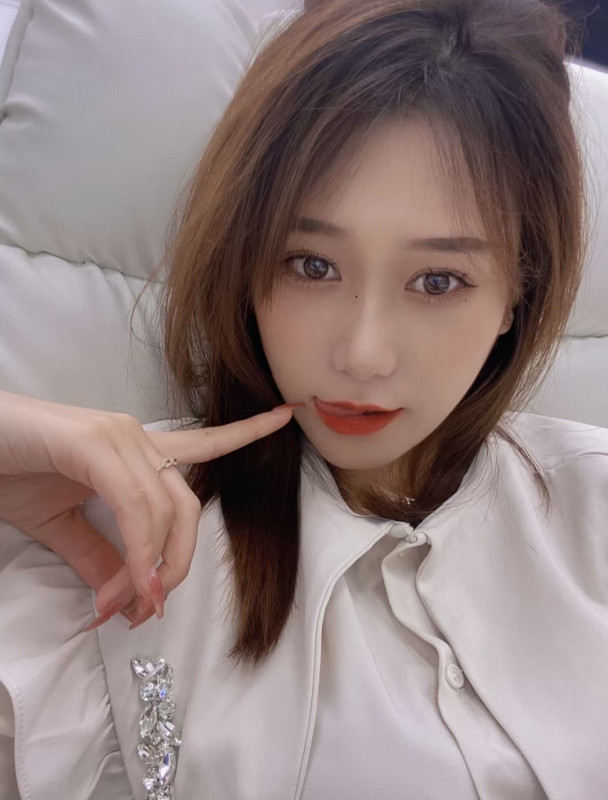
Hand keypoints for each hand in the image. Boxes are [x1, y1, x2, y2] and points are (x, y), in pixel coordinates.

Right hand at [0, 390, 298, 629]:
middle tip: (150, 608)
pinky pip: (134, 504)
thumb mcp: (63, 524)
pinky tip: (132, 582)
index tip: (285, 417)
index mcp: (136, 450)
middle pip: (187, 506)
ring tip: (126, 606)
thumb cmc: (11, 472)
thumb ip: (102, 555)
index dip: (247, 431)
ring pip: (164, 510)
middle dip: (179, 563)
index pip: (203, 445)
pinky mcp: (93, 444)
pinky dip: (138, 549)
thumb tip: (133, 594)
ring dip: (150, 569)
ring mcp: (118, 437)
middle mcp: (137, 437)